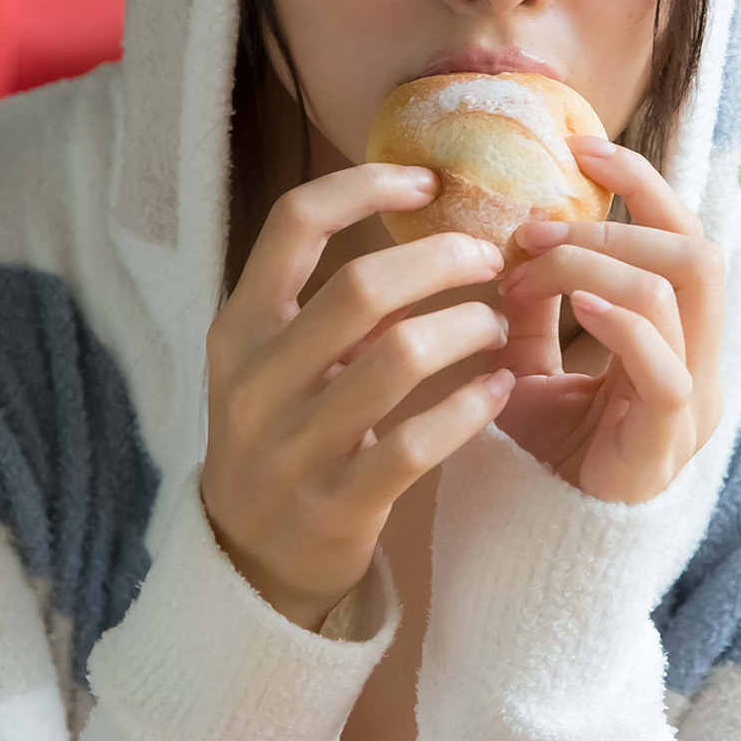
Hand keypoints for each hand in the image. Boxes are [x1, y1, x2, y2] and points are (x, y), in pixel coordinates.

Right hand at [201, 163, 514, 628]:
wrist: (249, 559)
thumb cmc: (283, 434)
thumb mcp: (276, 363)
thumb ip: (329, 306)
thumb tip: (425, 221)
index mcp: (239, 328)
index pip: (295, 224)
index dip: (364, 187)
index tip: (427, 181)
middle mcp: (256, 381)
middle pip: (361, 288)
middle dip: (441, 260)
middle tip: (489, 258)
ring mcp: (292, 447)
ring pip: (399, 358)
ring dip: (467, 328)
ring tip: (498, 323)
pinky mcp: (337, 505)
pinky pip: (416, 443)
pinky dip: (470, 407)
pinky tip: (501, 387)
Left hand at [492, 136, 724, 503]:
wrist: (532, 545)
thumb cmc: (538, 457)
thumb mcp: (526, 363)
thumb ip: (530, 306)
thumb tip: (509, 234)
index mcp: (674, 339)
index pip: (682, 237)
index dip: (642, 184)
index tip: (581, 149)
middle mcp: (696, 363)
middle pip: (697, 252)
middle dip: (620, 220)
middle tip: (536, 226)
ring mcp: (689, 402)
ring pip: (681, 291)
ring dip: (600, 261)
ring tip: (531, 266)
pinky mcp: (665, 440)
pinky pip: (662, 363)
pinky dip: (619, 320)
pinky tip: (571, 304)